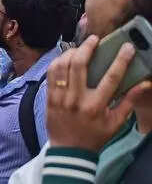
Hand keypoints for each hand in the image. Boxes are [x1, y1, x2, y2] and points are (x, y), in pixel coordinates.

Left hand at [46, 35, 151, 151]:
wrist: (69, 150)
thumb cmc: (95, 135)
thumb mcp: (116, 122)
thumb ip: (129, 101)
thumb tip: (144, 83)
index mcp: (96, 106)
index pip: (111, 78)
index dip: (120, 60)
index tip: (127, 47)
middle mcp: (76, 99)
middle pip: (79, 65)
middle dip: (87, 47)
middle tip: (95, 39)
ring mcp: (60, 97)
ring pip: (62, 66)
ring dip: (71, 52)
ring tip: (79, 48)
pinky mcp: (48, 97)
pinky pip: (50, 74)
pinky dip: (57, 62)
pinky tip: (65, 58)